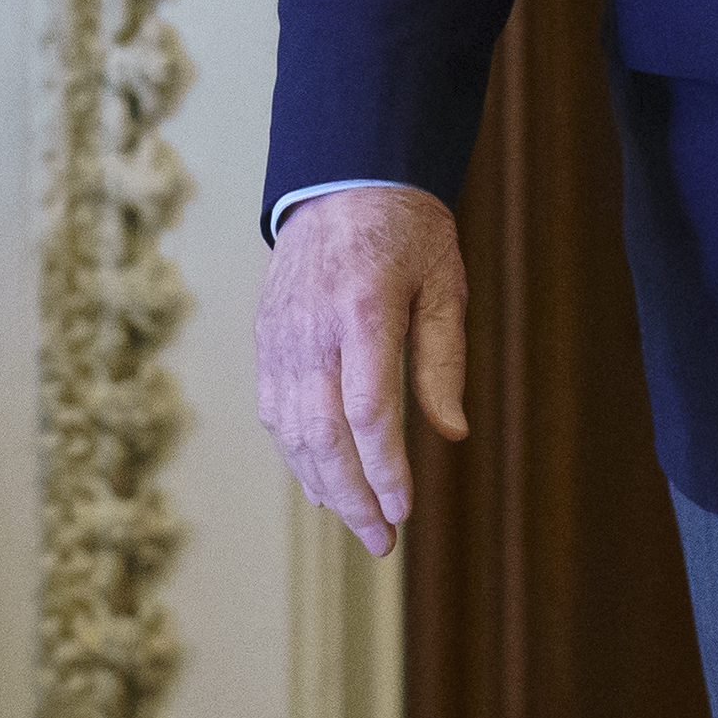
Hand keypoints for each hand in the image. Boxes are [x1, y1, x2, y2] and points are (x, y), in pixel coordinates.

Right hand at [255, 185, 469, 554]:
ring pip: (292, 430)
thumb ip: (444, 359)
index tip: (404, 509)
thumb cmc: (407, 229)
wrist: (342, 177)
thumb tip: (451, 433)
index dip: (385, 467)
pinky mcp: (266, 339)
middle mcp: (312, 327)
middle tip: (383, 540)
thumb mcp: (445, 281)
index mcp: (363, 308)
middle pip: (323, 432)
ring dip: (323, 485)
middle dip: (353, 496)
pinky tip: (322, 483)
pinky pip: (274, 412)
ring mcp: (281, 335)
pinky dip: (297, 455)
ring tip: (359, 523)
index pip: (368, 408)